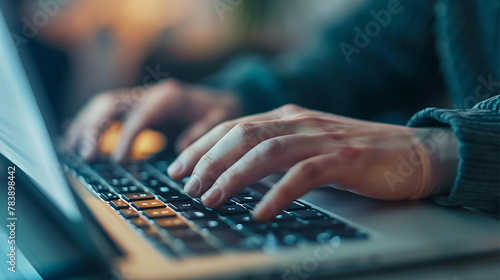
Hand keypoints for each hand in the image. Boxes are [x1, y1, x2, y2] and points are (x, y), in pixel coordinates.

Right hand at [63, 79, 241, 161]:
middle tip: (86, 156)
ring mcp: (139, 98)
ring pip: (103, 106)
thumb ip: (202, 132)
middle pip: (112, 104)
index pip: (140, 116)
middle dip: (95, 128)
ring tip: (73, 151)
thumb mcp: (220, 120)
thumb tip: (181, 146)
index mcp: (168, 97)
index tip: (119, 160)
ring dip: (86, 126)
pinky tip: (74, 138)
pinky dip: (89, 123)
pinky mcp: (134, 106)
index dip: (127, 137)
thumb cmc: (219, 111)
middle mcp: (149, 94)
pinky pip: (106, 111)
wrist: (218, 98)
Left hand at [168, 104, 458, 221]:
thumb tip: (234, 172)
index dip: (202, 146)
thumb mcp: (307, 145)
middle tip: (188, 186)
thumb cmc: (356, 154)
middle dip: (209, 161)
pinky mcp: (344, 159)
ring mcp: (322, 139)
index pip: (234, 127)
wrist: (411, 152)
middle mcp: (300, 122)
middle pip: (243, 135)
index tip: (179, 166)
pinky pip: (303, 175)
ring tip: (212, 199)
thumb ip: (275, 151)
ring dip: (234, 176)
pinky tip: (259, 212)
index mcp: (288, 117)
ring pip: (266, 152)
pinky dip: (277, 194)